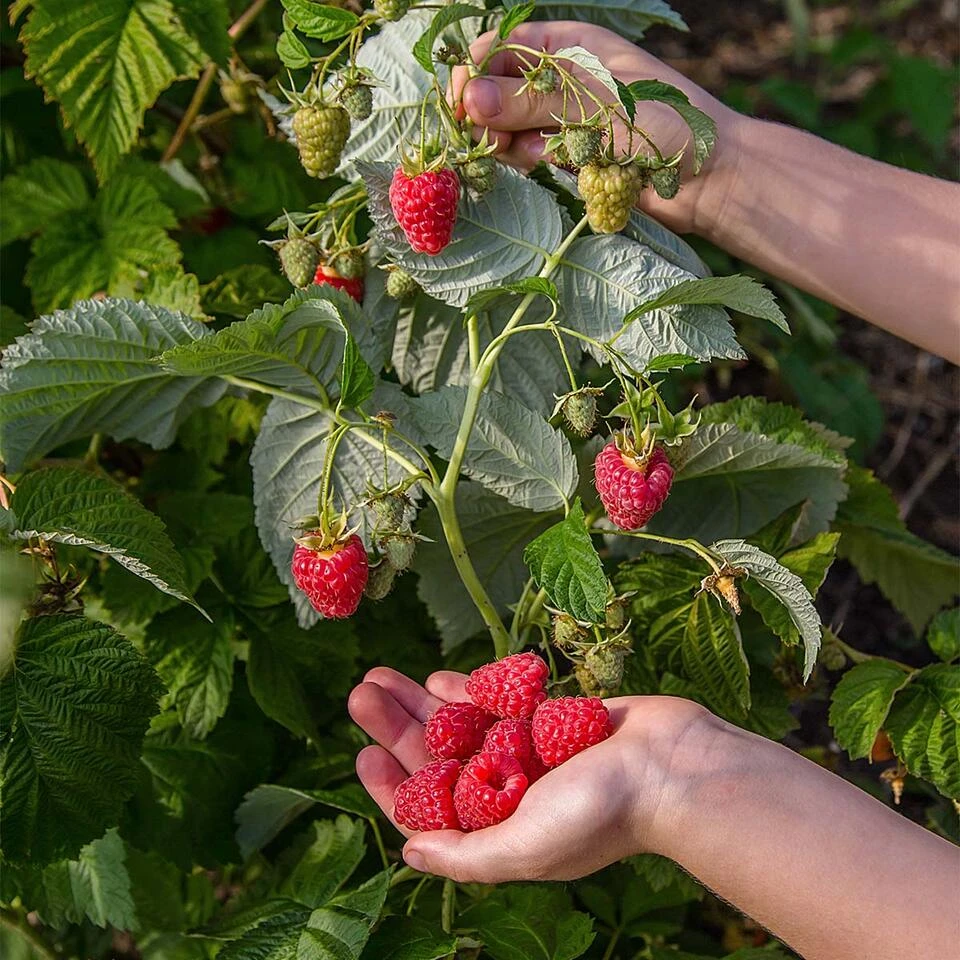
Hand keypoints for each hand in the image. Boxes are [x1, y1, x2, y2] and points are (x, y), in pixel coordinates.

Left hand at [347, 666, 712, 882]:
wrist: (673, 765)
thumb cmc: (602, 812)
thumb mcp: (524, 847)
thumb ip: (465, 855)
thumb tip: (407, 854)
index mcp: (499, 830)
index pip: (429, 811)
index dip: (391, 786)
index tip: (362, 755)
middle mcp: (509, 793)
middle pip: (436, 758)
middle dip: (396, 728)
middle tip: (360, 695)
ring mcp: (528, 753)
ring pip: (459, 726)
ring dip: (420, 703)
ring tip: (381, 676)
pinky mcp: (549, 719)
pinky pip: (498, 704)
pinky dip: (468, 692)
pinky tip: (438, 680)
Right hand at [449, 21, 743, 234]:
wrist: (710, 178)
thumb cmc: (665, 125)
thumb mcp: (597, 105)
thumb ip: (533, 101)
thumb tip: (469, 98)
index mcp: (571, 45)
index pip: (503, 48)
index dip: (476, 72)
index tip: (461, 104)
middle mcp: (562, 77)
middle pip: (497, 89)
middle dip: (489, 113)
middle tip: (498, 139)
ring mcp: (564, 117)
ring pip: (509, 126)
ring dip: (510, 142)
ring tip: (538, 155)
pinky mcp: (569, 154)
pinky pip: (529, 154)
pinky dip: (530, 161)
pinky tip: (550, 165)